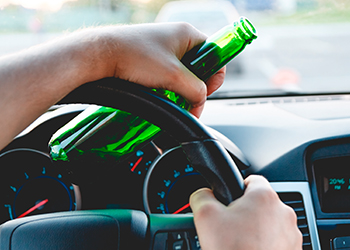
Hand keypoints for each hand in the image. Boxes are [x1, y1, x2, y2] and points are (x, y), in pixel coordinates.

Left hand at [100, 23, 225, 116]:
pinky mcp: (151, 57)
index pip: (215, 55)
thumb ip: (195, 90)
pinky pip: (168, 74)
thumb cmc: (136, 57)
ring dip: (180, 88)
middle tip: (187, 100)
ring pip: (183, 72)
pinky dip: (168, 86)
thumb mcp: (173, 76)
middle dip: (195, 86)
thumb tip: (201, 101)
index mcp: (188, 33)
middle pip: (200, 66)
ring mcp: (163, 47)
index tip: (205, 92)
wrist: (101, 54)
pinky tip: (159, 93)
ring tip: (170, 97)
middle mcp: (177, 37)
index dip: (214, 76)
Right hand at [190, 175, 302, 249]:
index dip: (236, 189)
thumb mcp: (205, 216)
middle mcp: (283, 213)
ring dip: (257, 229)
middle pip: (259, 204)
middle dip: (245, 212)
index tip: (229, 201)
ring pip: (269, 223)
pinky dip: (266, 244)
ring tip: (241, 243)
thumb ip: (202, 196)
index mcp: (264, 197)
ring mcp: (291, 234)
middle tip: (230, 227)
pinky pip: (278, 241)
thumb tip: (202, 194)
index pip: (251, 179)